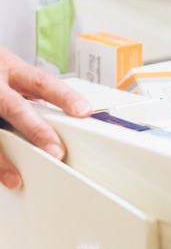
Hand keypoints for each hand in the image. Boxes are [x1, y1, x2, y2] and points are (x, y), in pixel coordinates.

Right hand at [0, 46, 91, 189]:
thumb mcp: (18, 76)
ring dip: (3, 157)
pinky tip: (3, 175)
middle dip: (37, 131)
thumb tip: (74, 119)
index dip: (64, 96)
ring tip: (16, 177)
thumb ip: (38, 95)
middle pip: (16, 107)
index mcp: (14, 72)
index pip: (44, 82)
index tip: (83, 111)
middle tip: (57, 152)